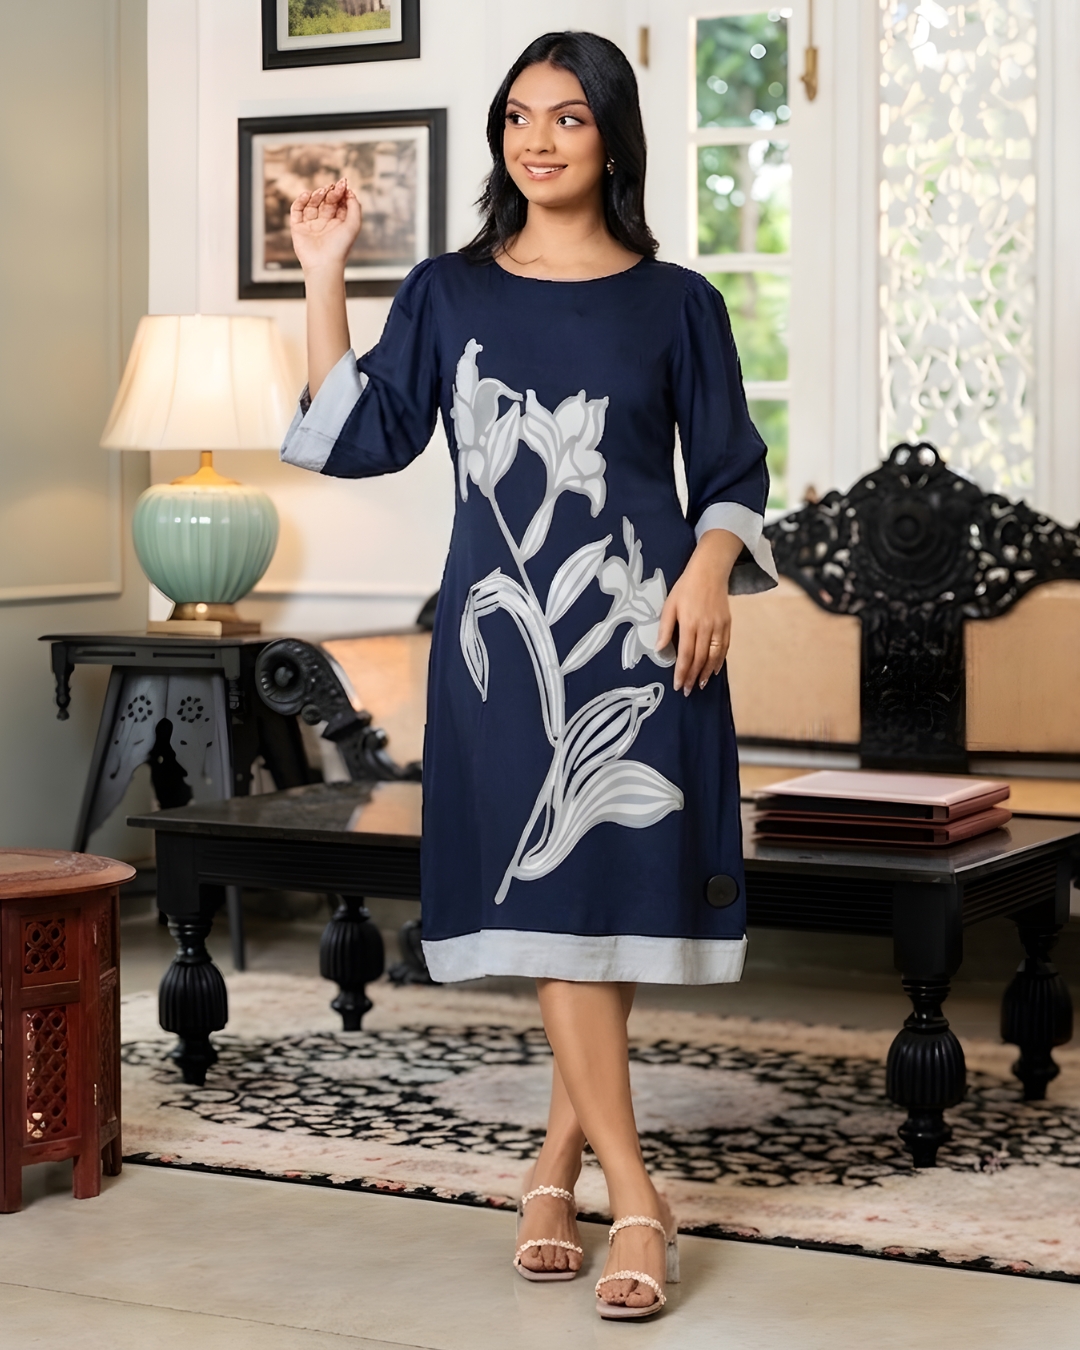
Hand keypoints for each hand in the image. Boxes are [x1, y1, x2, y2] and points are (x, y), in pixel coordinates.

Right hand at [290, 178, 361, 274]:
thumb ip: (355, 207)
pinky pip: (297, 210)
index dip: (340, 192)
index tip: (343, 183)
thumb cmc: (341, 247)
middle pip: (326, 201)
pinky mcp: (298, 227)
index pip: (338, 203)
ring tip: (322, 191)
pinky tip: (307, 194)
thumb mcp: (354, 224)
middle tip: (332, 187)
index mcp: (338, 224)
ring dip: (317, 195)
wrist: (324, 263)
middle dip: (329, 192)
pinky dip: (300, 200)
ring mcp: (310, 225)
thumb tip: (350, 192)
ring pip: (312, 204)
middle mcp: (324, 223)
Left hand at [655, 529, 742, 694]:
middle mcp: (706, 627)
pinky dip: (720, 661)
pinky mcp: (727, 624)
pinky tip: (715, 670)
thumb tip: (659, 649)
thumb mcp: (669, 605)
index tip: (678, 685)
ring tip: (701, 684)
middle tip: (687, 690)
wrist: (709, 571)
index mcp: (689, 623)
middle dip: (693, 677)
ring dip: (707, 673)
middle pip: (700, 659)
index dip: (682, 672)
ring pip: (714, 656)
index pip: (686, 655)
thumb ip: (665, 628)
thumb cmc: (685, 588)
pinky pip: (725, 647)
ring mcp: (719, 626)